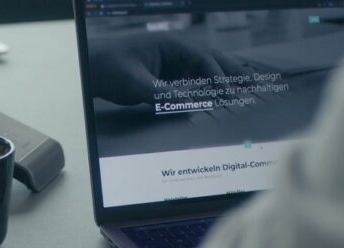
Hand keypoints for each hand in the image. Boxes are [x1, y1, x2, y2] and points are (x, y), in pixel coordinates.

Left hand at [89, 34, 244, 105]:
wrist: (89, 68)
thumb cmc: (107, 68)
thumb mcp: (134, 83)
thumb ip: (163, 95)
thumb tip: (191, 106)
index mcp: (169, 45)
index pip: (202, 60)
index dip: (218, 76)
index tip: (230, 92)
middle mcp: (174, 52)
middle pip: (210, 61)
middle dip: (232, 72)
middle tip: (254, 84)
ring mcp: (171, 64)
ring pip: (204, 72)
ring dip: (223, 81)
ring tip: (245, 89)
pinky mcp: (166, 77)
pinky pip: (192, 83)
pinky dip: (207, 90)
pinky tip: (219, 97)